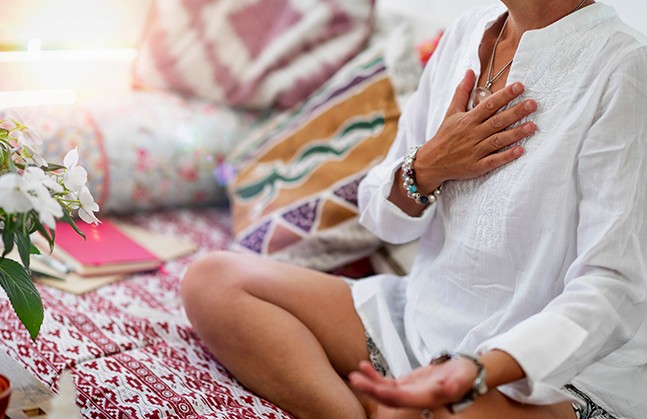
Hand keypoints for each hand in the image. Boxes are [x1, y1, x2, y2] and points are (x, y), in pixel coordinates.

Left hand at [349, 357, 477, 409]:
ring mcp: (409, 392)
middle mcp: (415, 398)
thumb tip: (450, 389)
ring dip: (368, 383)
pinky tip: (363, 366)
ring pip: (385, 391)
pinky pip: (387, 382)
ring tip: (354, 375)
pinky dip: (374, 376)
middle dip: (371, 390)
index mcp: (427, 398)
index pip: (404, 400)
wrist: (466, 372)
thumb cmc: (466, 374)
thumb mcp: (464, 376)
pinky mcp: (406, 384)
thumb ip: (457, 383)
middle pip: (389, 398)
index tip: (375, 388)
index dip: (389, 395)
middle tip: (355, 380)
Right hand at [414, 70, 536, 194]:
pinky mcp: (476, 167)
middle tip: (533, 104)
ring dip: (515, 133)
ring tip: (532, 126)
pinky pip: (493, 161)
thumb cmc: (445, 135)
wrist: (432, 162)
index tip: (520, 86)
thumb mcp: (451, 112)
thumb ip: (462, 92)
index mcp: (467, 120)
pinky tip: (520, 150)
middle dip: (515, 112)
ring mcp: (475, 151)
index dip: (504, 95)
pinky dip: (506, 156)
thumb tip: (470, 71)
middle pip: (497, 121)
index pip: (488, 105)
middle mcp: (472, 134)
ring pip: (498, 140)